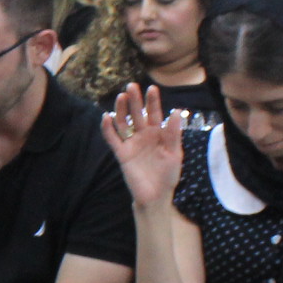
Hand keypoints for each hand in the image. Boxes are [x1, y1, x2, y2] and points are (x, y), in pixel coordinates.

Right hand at [99, 84, 185, 206]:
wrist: (156, 196)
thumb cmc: (168, 175)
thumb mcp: (174, 154)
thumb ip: (173, 134)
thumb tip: (176, 111)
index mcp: (158, 133)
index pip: (154, 113)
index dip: (153, 102)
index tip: (152, 88)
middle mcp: (143, 135)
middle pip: (137, 114)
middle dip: (135, 100)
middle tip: (131, 86)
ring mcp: (131, 143)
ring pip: (124, 123)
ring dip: (121, 110)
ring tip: (120, 97)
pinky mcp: (121, 154)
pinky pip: (113, 139)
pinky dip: (108, 129)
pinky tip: (107, 117)